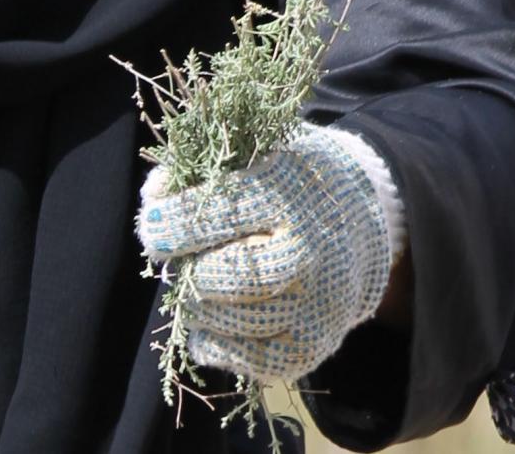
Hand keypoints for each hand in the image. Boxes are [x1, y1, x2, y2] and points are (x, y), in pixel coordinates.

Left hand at [135, 122, 398, 382]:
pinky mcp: (318, 342)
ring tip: (194, 286)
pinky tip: (205, 327)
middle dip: (188, 270)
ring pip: (236, 321)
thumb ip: (199, 168)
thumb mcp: (252, 152)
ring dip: (198, 307)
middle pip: (226, 277)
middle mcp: (306, 251)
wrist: (363, 214)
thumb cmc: (289, 179)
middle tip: (176, 260)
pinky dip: (220, 348)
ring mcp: (316, 302)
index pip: (219, 214)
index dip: (173, 224)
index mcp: (287, 192)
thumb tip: (154, 196)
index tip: (151, 224)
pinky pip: (259, 362)